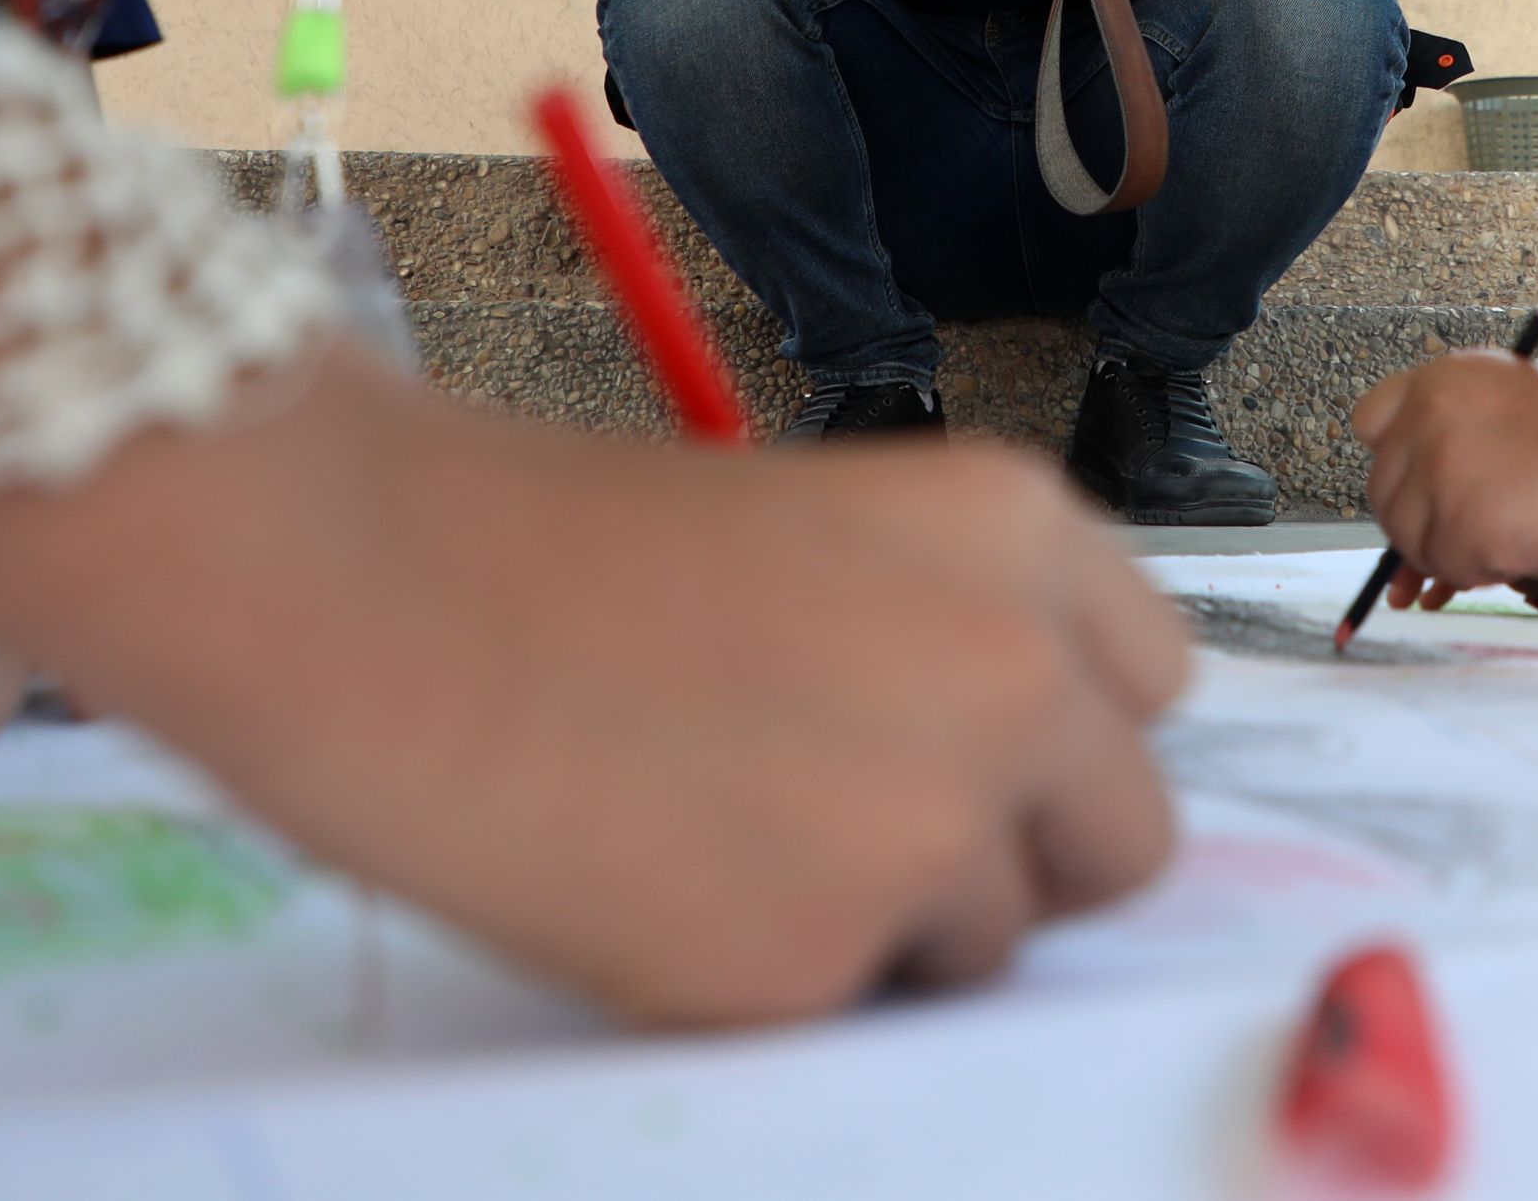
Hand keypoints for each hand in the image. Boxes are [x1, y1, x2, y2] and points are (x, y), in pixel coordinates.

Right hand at [0, 349, 1189, 1026]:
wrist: (381, 599)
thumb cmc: (558, 550)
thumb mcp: (823, 527)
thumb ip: (952, 624)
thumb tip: (1020, 756)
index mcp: (1018, 529)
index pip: (1156, 679)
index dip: (1065, 728)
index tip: (988, 748)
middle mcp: (1015, 673)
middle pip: (1132, 836)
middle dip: (1027, 853)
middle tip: (880, 833)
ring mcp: (931, 828)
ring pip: (1001, 945)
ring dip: (901, 927)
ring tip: (730, 837)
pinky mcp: (824, 964)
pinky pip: (862, 1011)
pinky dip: (781, 980)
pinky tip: (665, 886)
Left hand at [1348, 345, 1537, 608]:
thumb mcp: (1514, 401)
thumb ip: (1457, 433)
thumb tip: (1415, 496)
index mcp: (1441, 379)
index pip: (1370, 420)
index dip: (1396, 459)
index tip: (1420, 482)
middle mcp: (1427, 419)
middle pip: (1383, 491)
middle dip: (1422, 519)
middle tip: (1473, 526)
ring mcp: (1439, 473)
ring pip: (1410, 539)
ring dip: (1453, 550)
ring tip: (1511, 533)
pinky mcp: (1458, 526)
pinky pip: (1448, 569)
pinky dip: (1480, 571)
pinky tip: (1524, 546)